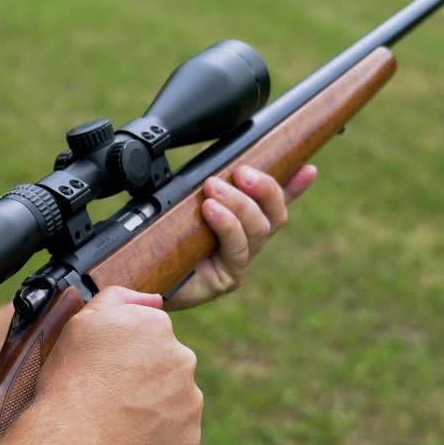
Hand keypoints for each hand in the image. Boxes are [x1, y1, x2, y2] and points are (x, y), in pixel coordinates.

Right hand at [33, 286, 202, 444]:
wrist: (75, 441)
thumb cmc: (72, 380)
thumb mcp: (81, 323)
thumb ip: (119, 298)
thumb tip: (154, 299)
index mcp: (158, 327)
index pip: (148, 334)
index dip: (124, 353)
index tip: (105, 368)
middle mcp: (182, 359)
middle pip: (165, 365)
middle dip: (145, 378)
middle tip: (109, 396)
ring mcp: (190, 400)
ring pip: (173, 400)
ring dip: (153, 407)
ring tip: (117, 421)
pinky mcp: (189, 437)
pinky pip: (174, 435)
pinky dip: (156, 438)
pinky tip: (128, 441)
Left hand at [163, 165, 317, 310]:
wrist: (135, 277)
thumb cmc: (155, 240)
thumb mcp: (182, 204)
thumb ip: (207, 189)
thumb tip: (220, 164)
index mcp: (239, 224)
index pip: (274, 203)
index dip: (295, 186)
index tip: (308, 168)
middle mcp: (244, 245)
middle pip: (274, 215)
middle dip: (264, 189)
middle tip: (241, 172)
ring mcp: (237, 264)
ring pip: (258, 230)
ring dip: (239, 204)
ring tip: (213, 188)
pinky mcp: (226, 280)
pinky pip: (236, 250)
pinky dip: (226, 225)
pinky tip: (212, 210)